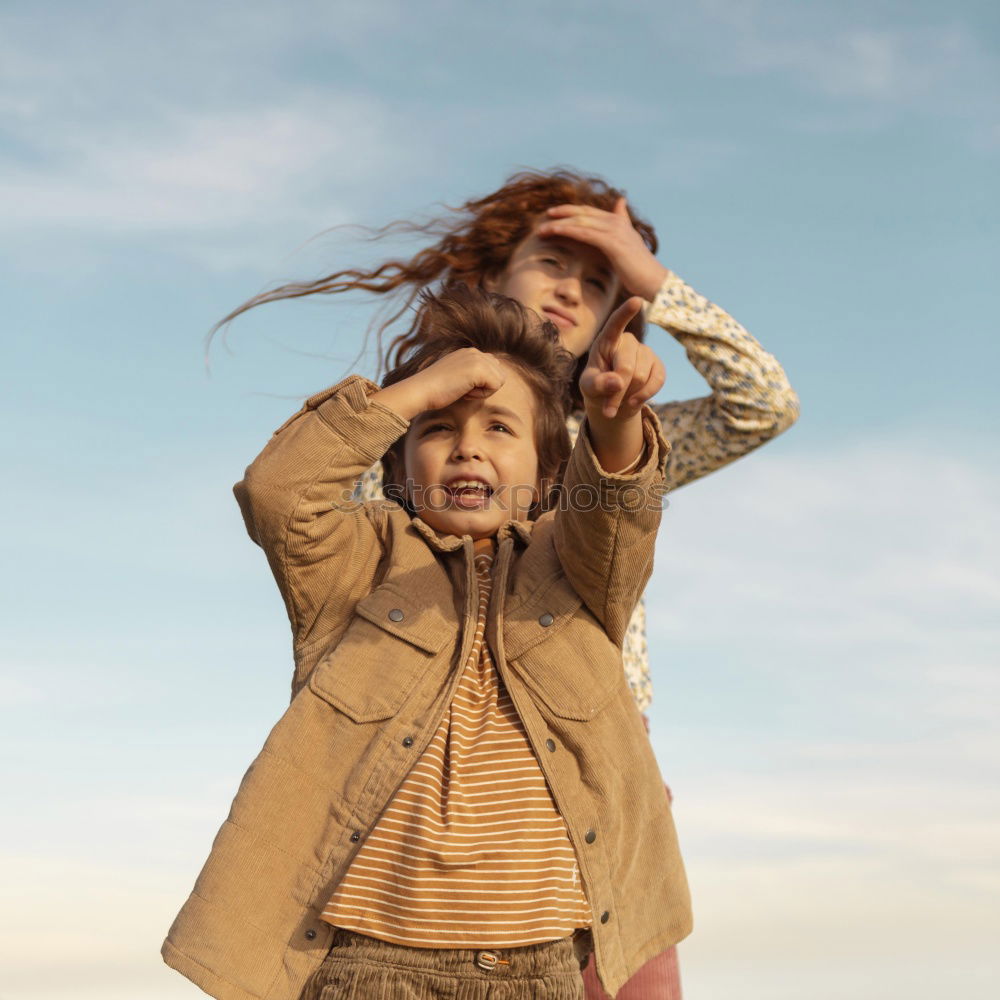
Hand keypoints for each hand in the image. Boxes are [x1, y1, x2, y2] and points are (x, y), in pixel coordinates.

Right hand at [371, 348, 507, 420]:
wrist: (421, 390)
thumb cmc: (435, 390)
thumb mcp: (456, 377)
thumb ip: (472, 374)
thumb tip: (490, 381)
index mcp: (469, 352)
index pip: (492, 367)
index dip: (482, 383)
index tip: (463, 386)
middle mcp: (474, 352)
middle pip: (499, 373)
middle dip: (486, 386)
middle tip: (465, 390)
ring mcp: (476, 358)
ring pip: (499, 380)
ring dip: (484, 391)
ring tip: (465, 390)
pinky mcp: (478, 368)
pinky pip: (496, 386)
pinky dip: (482, 394)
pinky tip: (465, 392)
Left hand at [536, 197, 668, 300]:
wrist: (654, 282)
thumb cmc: (639, 272)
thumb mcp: (627, 251)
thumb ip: (619, 236)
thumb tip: (617, 223)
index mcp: (619, 223)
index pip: (590, 212)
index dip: (572, 211)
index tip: (556, 214)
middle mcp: (616, 222)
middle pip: (583, 212)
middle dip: (563, 212)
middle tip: (546, 215)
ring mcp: (615, 230)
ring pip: (581, 220)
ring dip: (560, 222)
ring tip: (542, 227)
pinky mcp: (612, 241)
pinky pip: (584, 232)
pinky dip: (567, 229)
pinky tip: (553, 230)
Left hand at [580, 298, 665, 420]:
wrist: (614, 399)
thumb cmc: (597, 386)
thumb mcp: (589, 387)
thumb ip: (598, 384)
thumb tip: (617, 382)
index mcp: (607, 340)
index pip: (615, 324)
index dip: (625, 313)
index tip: (637, 301)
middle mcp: (628, 341)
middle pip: (627, 367)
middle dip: (617, 392)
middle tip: (607, 409)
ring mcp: (645, 352)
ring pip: (641, 377)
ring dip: (628, 396)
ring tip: (618, 402)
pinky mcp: (658, 366)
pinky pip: (657, 381)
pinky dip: (644, 396)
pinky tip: (633, 401)